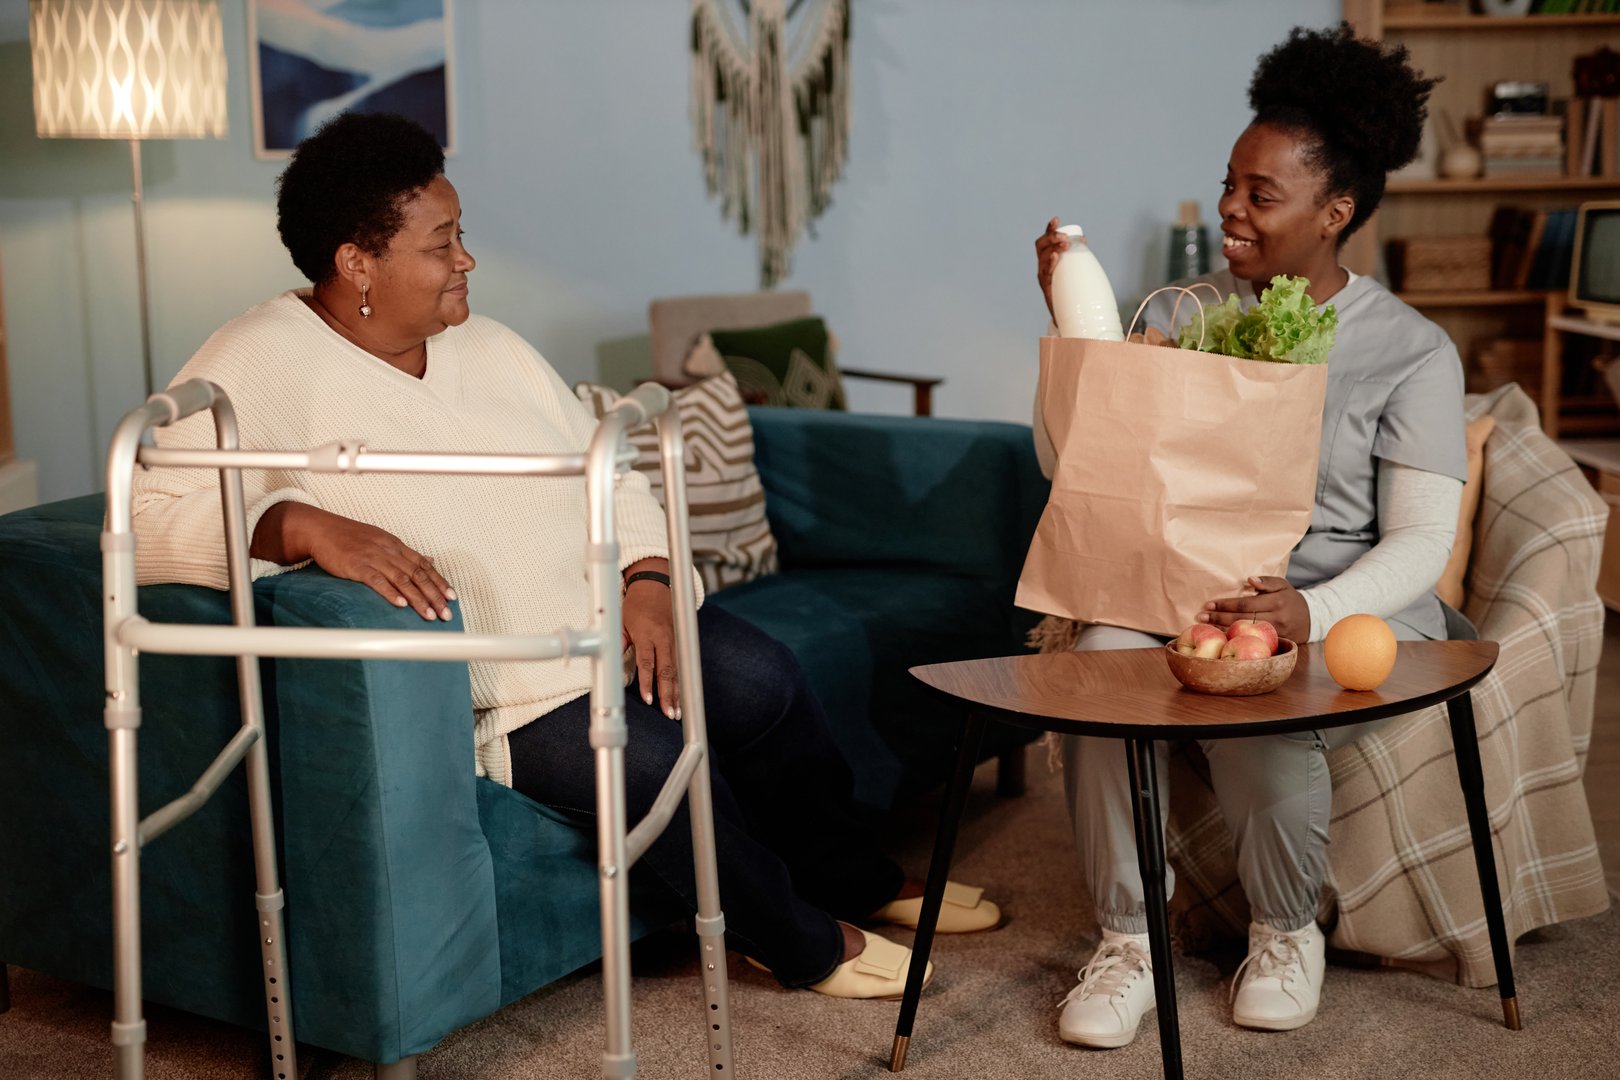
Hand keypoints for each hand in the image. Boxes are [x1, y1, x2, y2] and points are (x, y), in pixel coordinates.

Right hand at [253, 502, 454, 620]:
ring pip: (402, 580)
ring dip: (418, 599)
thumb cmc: (350, 537)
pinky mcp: (357, 566)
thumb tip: (429, 560)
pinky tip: (401, 605)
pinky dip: (390, 593)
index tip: (452, 597)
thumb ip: (406, 553)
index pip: (424, 565)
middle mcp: (389, 551)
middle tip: (446, 613)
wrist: (321, 529)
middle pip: (418, 575)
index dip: (440, 581)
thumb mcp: (383, 540)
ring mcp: (374, 558)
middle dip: (434, 595)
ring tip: (429, 615)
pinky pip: (377, 580)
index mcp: (396, 545)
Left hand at [622, 557, 678, 717]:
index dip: (647, 682)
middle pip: (667, 670)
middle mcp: (663, 638)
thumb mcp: (621, 622)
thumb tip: (611, 667)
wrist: (655, 585)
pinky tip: (679, 697)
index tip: (648, 699)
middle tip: (668, 712)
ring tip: (675, 711)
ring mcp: (674, 640)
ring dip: (676, 692)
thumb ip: (619, 645)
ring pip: (676, 671)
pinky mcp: (679, 642)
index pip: (647, 662)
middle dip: (668, 693)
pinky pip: (679, 665)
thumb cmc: (636, 605)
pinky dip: (679, 682)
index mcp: (647, 633)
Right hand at [1035, 216, 1068, 322]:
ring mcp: (1044, 278)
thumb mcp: (1071, 269)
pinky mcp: (1047, 288)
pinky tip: (1056, 257)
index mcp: (1047, 260)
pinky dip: (1051, 263)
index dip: (1049, 229)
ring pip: (1043, 257)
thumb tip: (1083, 241)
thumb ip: (1075, 255)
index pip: (1045, 241)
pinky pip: (1046, 274)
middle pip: (1041, 246)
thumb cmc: (1069, 290)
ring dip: (1054, 247)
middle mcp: (1043, 267)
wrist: (1067, 315)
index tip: (1056, 219)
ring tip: (1065, 244)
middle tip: (1065, 237)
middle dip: (1051, 237)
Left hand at [1198, 576, 1308, 643]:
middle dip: (1219, 618)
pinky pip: (1252, 641)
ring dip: (1222, 630)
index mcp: (1276, 602)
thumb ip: (1267, 581)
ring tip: (1205, 627)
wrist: (1311, 619)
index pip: (1246, 604)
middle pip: (1242, 619)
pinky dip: (1235, 638)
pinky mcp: (1274, 643)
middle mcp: (1276, 618)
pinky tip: (1220, 636)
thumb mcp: (1282, 585)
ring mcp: (1275, 633)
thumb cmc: (1291, 599)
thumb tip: (1250, 579)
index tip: (1209, 604)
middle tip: (1201, 617)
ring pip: (1245, 632)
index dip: (1226, 605)